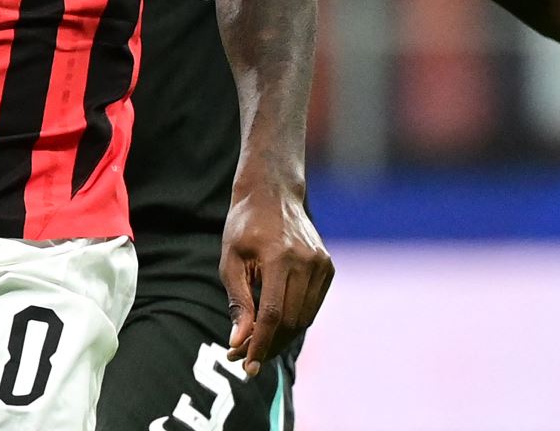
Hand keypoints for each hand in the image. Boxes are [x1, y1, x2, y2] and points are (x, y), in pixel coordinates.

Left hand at [219, 181, 332, 375]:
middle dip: (267, 345)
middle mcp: (307, 261)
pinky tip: (275, 323)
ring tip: (256, 344)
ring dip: (281, 338)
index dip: (260, 345)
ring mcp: (322, 264)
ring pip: (304, 318)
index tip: (246, 366)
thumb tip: (239, 342)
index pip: (273, 315)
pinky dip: (294, 320)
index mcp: (280, 257)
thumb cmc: (244, 227)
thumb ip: (238, 302)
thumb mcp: (231, 261)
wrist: (272, 193)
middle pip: (291, 321)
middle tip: (243, 357)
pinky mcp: (328, 267)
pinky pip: (312, 305)